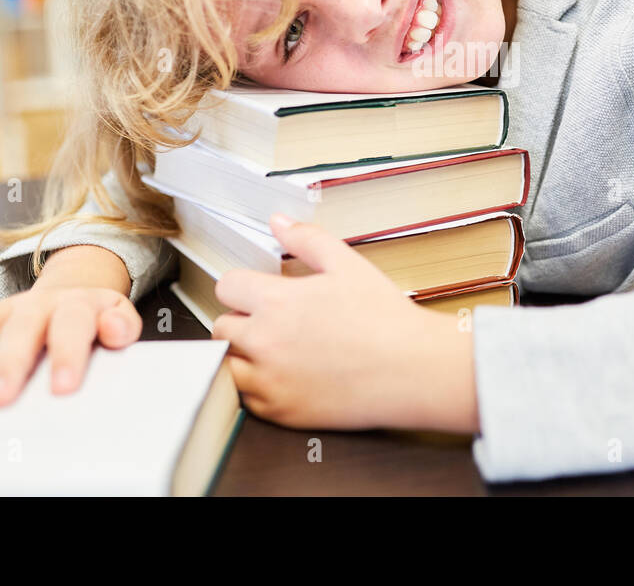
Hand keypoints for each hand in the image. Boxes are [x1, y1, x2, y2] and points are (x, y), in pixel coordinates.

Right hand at [0, 276, 140, 406]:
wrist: (70, 300)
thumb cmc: (91, 323)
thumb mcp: (116, 320)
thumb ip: (122, 327)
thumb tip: (115, 330)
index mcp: (75, 305)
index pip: (72, 322)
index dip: (67, 353)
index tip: (62, 387)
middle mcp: (36, 305)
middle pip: (21, 327)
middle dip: (10, 363)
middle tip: (2, 398)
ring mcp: (3, 311)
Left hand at [212, 213, 477, 432]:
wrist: (412, 370)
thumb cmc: (385, 318)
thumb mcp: (348, 265)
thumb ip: (307, 239)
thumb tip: (277, 222)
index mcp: (277, 301)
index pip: (227, 286)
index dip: (244, 285)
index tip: (260, 292)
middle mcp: (264, 342)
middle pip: (221, 326)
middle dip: (242, 320)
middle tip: (272, 323)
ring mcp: (269, 381)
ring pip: (225, 364)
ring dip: (241, 355)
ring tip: (272, 350)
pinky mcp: (279, 412)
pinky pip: (244, 398)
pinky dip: (255, 387)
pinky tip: (284, 376)